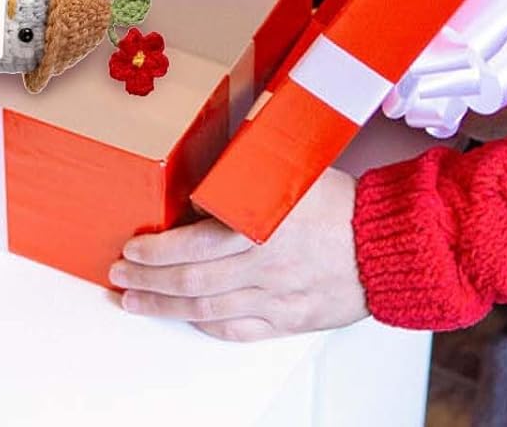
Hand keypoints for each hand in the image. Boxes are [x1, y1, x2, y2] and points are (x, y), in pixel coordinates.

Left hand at [109, 170, 367, 339]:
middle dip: (147, 282)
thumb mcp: (286, 175)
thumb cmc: (340, 203)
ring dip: (165, 307)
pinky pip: (239, 330)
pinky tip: (188, 319)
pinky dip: (207, 326)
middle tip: (119, 278)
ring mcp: (276, 299)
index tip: (131, 249)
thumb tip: (201, 183)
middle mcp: (265, 268)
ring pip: (208, 311)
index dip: (155, 252)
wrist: (386, 244)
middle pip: (191, 282)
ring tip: (136, 302)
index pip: (192, 246)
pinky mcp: (289, 320)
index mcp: (261, 227)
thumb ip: (242, 181)